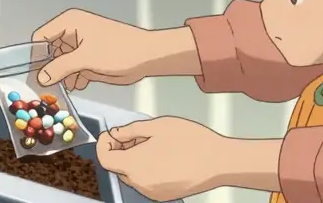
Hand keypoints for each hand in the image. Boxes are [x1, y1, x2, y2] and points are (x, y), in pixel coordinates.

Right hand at [31, 10, 202, 90]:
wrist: (146, 57)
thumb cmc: (117, 51)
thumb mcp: (85, 58)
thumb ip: (60, 67)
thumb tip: (40, 77)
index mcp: (69, 23)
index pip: (40, 37)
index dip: (36, 55)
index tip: (34, 76)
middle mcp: (71, 33)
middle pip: (49, 52)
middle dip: (49, 70)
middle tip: (48, 89)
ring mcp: (80, 47)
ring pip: (60, 64)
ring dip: (63, 77)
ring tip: (70, 86)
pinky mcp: (88, 59)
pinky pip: (72, 70)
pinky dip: (74, 78)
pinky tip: (82, 84)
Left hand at [97, 118, 227, 200]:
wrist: (218, 162)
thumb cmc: (192, 141)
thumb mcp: (159, 125)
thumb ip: (131, 130)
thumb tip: (116, 133)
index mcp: (134, 163)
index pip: (104, 158)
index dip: (104, 143)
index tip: (110, 135)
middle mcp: (139, 182)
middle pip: (118, 166)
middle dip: (121, 150)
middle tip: (136, 135)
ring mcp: (150, 191)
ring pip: (132, 174)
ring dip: (134, 159)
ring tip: (154, 144)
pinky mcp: (161, 195)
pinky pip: (145, 181)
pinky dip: (146, 169)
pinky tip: (163, 157)